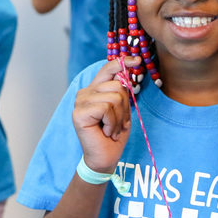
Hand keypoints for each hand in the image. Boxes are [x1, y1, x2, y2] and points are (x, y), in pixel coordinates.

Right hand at [72, 56, 140, 172]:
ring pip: (114, 97)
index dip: (123, 63)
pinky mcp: (79, 113)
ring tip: (111, 129)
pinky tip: (105, 131)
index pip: (108, 69)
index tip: (138, 60)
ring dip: (119, 118)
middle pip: (117, 86)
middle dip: (125, 107)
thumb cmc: (114, 134)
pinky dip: (112, 123)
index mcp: (96, 90)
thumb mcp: (122, 110)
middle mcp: (86, 92)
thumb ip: (121, 93)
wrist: (105, 157)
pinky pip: (106, 108)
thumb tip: (126, 75)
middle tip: (118, 123)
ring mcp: (80, 102)